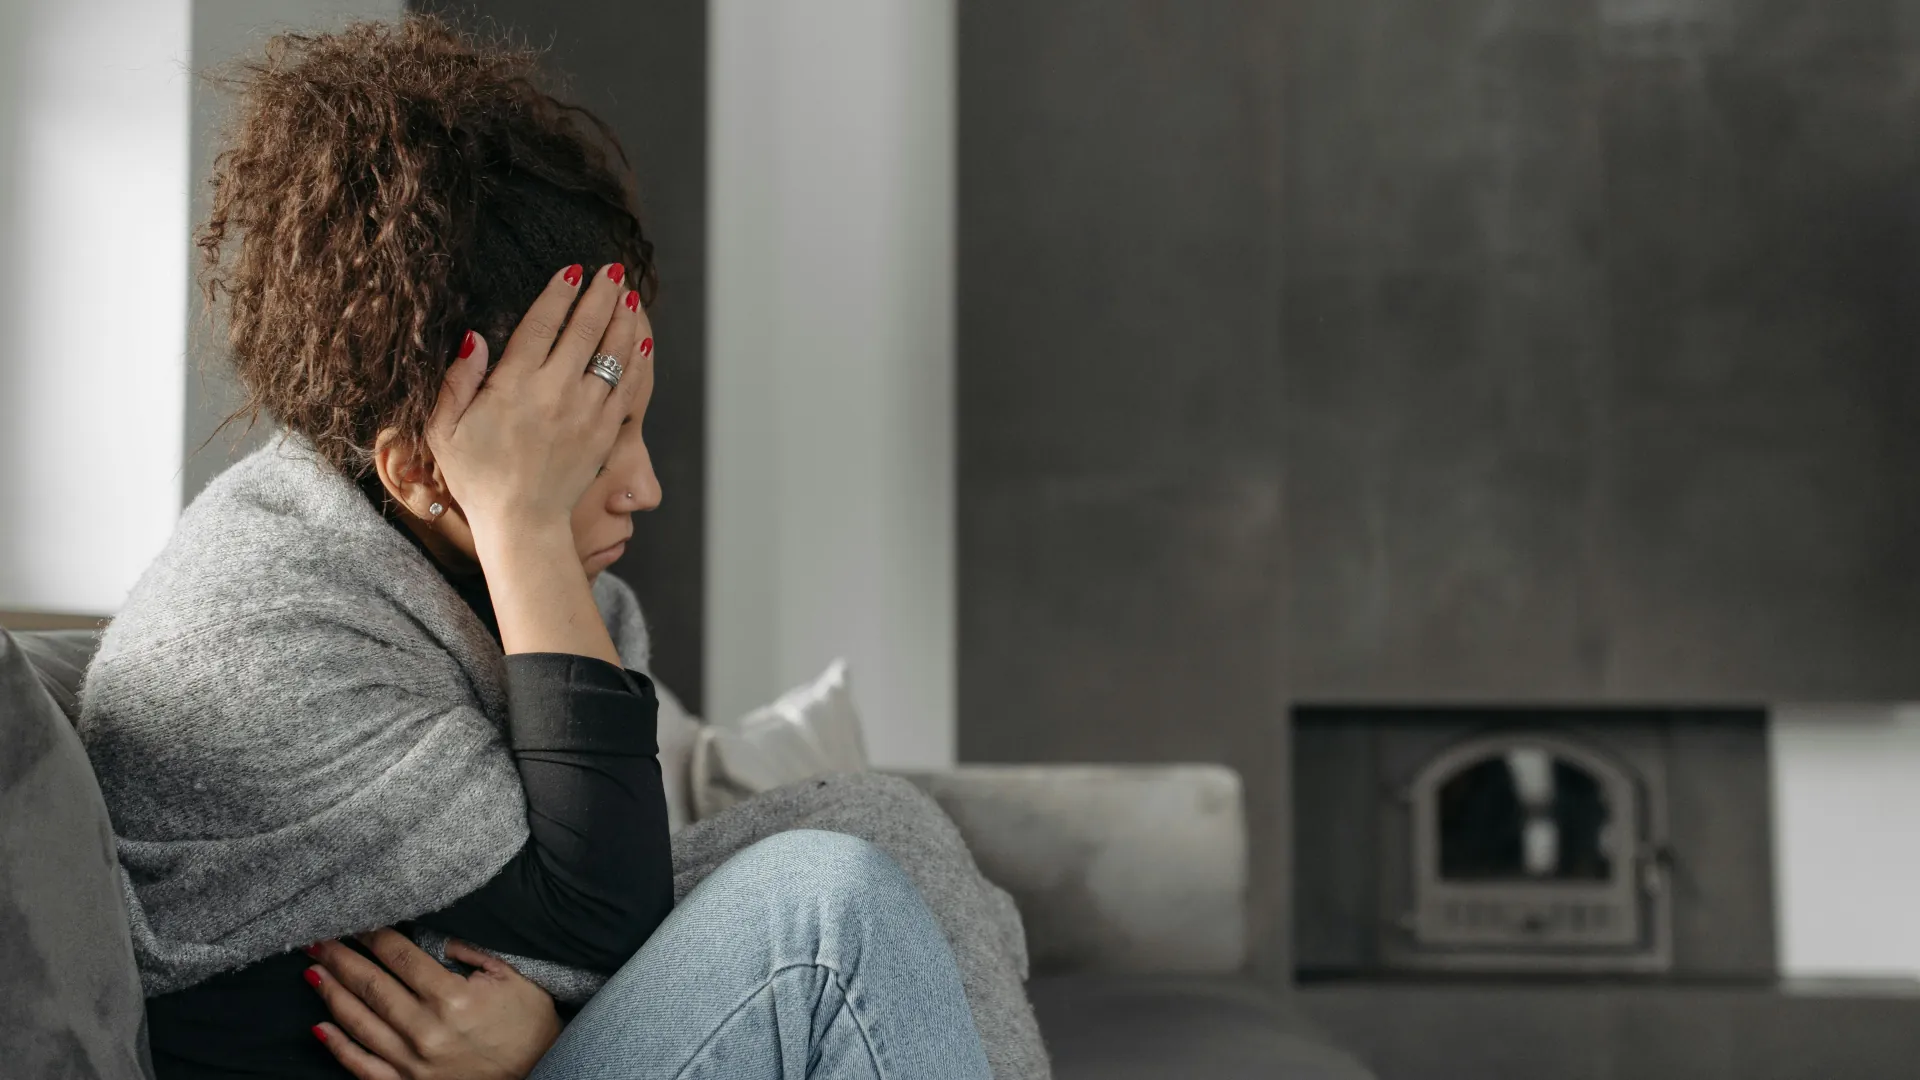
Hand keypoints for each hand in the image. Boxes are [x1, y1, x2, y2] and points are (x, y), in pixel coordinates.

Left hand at [306, 930, 561, 1079]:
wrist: (543, 1069)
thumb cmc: (528, 1021)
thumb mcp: (511, 977)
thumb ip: (471, 953)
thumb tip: (433, 935)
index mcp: (452, 998)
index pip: (400, 957)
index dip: (374, 936)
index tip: (356, 921)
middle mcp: (426, 1030)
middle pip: (371, 986)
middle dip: (340, 959)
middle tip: (316, 939)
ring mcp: (413, 1062)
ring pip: (360, 1023)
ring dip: (331, 994)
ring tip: (312, 971)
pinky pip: (363, 1067)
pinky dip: (339, 1047)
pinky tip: (319, 1028)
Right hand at [427, 262, 645, 540]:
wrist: (522, 523)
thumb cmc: (477, 477)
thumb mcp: (444, 430)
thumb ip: (455, 382)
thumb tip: (475, 338)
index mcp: (514, 385)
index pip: (541, 325)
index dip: (559, 294)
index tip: (572, 271)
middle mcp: (556, 392)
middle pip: (586, 329)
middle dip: (601, 294)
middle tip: (611, 268)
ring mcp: (586, 411)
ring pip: (614, 353)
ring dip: (624, 318)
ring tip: (629, 293)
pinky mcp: (607, 431)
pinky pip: (630, 385)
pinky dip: (639, 358)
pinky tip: (643, 339)